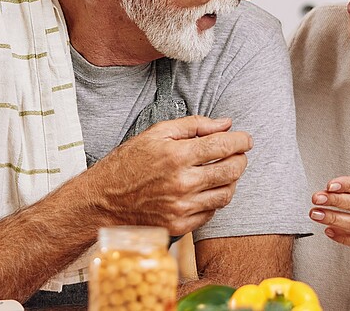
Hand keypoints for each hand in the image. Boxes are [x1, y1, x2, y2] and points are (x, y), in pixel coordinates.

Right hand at [75, 115, 251, 235]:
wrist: (103, 201)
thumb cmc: (127, 163)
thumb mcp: (155, 134)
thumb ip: (193, 125)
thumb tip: (226, 124)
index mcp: (176, 155)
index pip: (223, 146)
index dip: (241, 141)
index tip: (246, 139)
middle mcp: (182, 183)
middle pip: (231, 171)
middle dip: (241, 160)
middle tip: (238, 154)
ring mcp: (182, 207)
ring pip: (226, 194)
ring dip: (231, 181)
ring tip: (223, 172)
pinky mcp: (180, 225)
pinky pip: (211, 213)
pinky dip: (214, 200)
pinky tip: (205, 190)